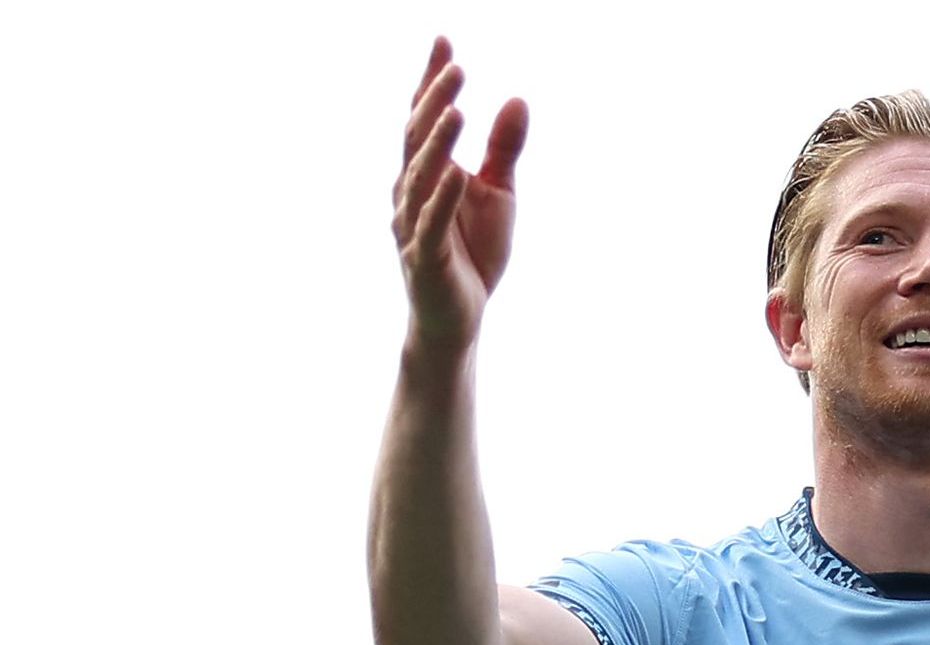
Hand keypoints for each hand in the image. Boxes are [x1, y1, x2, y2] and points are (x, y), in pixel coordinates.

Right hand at [392, 39, 528, 360]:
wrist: (458, 319)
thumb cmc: (474, 253)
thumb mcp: (499, 194)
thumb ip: (504, 149)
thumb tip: (518, 99)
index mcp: (427, 172)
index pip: (423, 118)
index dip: (430, 81)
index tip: (444, 40)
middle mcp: (411, 192)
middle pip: (417, 138)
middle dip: (433, 101)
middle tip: (455, 66)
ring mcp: (413, 225)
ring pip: (420, 176)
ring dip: (436, 144)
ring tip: (455, 109)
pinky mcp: (425, 259)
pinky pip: (431, 225)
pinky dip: (442, 199)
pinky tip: (457, 174)